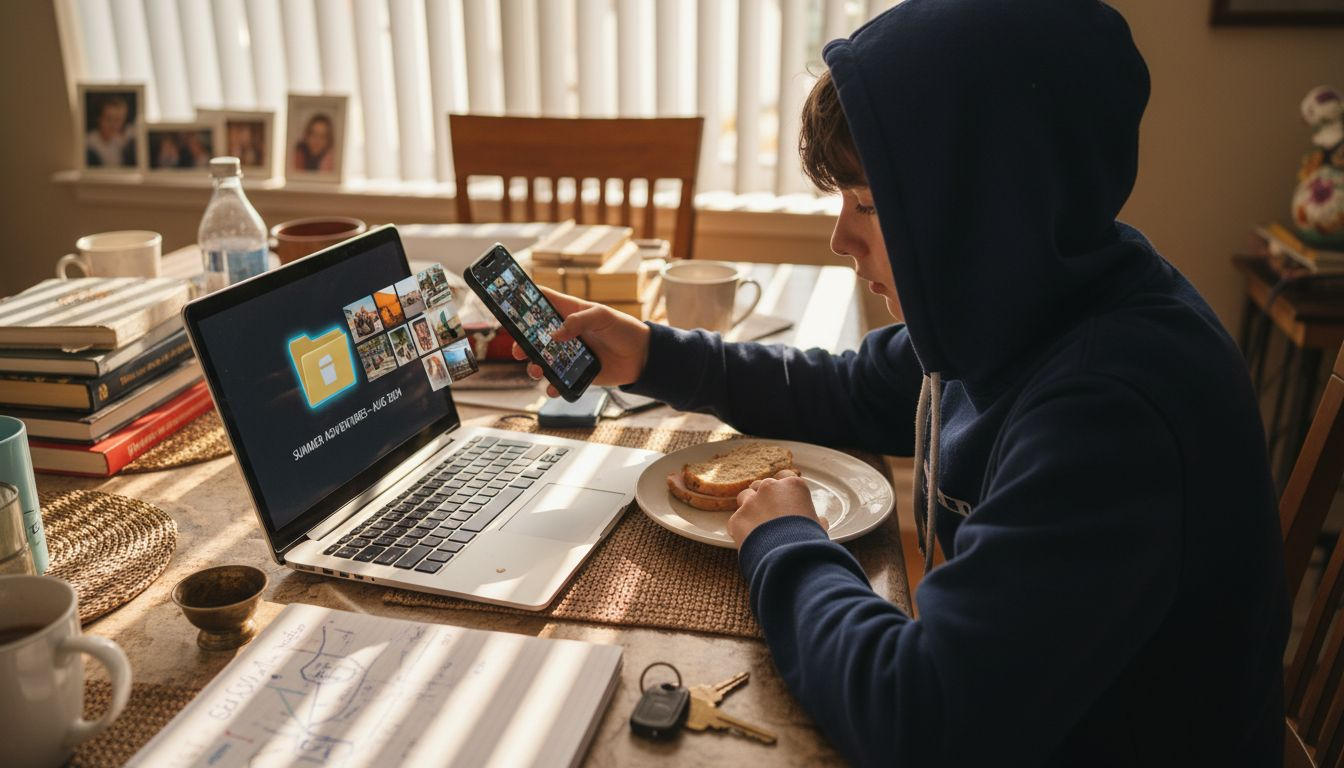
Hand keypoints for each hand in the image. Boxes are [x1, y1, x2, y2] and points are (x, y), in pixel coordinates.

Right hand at [513, 287, 651, 397]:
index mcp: (568, 312)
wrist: (642, 357)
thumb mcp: (602, 316)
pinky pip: (557, 381)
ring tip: (536, 370)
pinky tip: (553, 388)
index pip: (541, 301)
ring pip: (541, 360)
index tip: (506, 302)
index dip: (522, 299)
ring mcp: (568, 353)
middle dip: (521, 342)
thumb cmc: (624, 329)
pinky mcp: (575, 373)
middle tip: (519, 350)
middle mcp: (564, 332)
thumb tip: (555, 336)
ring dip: (533, 366)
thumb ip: (579, 321)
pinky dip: (552, 386)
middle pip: (533, 335)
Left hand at [728, 470, 827, 547]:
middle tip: (769, 513)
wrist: (789, 558)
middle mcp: (770, 488)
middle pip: (762, 485)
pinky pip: (736, 520)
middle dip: (764, 497)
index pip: (784, 475)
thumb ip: (815, 518)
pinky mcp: (736, 518)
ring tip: (757, 526)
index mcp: (793, 486)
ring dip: (750, 508)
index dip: (782, 488)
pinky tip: (750, 540)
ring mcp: (751, 502)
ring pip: (745, 497)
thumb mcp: (819, 527)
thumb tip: (821, 521)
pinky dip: (741, 528)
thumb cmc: (808, 541)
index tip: (782, 497)